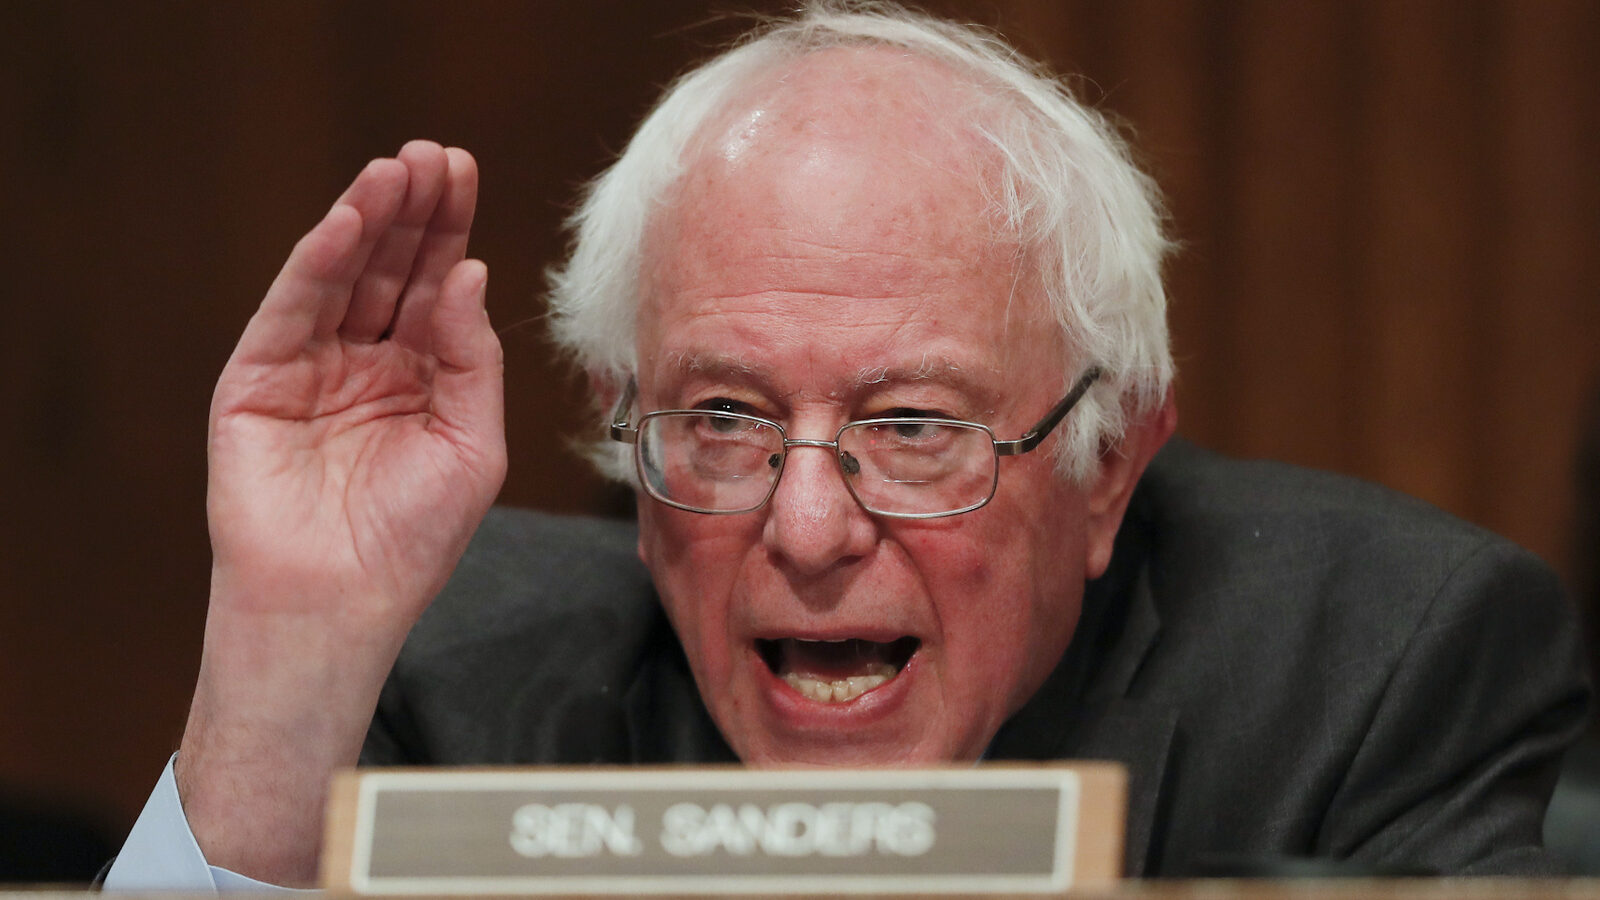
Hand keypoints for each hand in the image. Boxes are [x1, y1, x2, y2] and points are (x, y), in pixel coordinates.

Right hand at [176, 142, 504, 884]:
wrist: (340, 605)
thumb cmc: (413, 540)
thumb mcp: (472, 446)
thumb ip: (471, 358)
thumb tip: (470, 272)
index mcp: (423, 376)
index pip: (438, 286)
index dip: (451, 230)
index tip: (467, 173)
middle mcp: (368, 362)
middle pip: (394, 269)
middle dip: (415, 211)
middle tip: (435, 154)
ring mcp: (311, 366)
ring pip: (343, 277)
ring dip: (368, 220)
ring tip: (396, 169)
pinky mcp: (258, 378)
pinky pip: (293, 308)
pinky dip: (318, 263)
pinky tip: (348, 221)